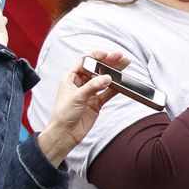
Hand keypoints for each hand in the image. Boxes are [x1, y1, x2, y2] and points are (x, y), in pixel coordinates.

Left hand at [36, 50, 128, 164]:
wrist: (64, 134)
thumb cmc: (63, 115)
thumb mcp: (76, 97)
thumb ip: (92, 86)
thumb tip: (107, 78)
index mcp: (71, 78)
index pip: (85, 62)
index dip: (96, 56)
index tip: (106, 54)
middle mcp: (81, 84)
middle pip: (97, 69)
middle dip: (109, 62)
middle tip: (120, 57)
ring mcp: (90, 93)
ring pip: (104, 79)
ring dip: (114, 73)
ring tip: (125, 65)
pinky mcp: (96, 103)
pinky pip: (108, 92)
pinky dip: (115, 88)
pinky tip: (122, 83)